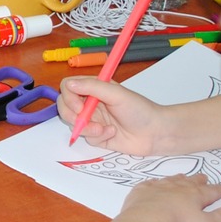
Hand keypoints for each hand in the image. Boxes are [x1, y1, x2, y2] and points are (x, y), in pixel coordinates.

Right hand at [58, 75, 177, 153]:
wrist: (155, 134)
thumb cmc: (140, 110)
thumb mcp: (117, 94)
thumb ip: (92, 87)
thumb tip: (69, 84)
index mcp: (94, 88)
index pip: (68, 87)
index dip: (68, 97)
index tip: (79, 107)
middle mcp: (90, 103)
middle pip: (65, 107)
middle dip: (72, 116)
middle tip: (85, 121)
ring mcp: (92, 120)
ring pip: (73, 124)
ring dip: (87, 128)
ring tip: (105, 129)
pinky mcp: (96, 136)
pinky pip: (85, 137)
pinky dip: (97, 137)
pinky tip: (112, 134)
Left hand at [117, 175, 220, 221]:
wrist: (146, 221)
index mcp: (196, 195)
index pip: (212, 191)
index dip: (219, 190)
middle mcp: (179, 187)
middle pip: (192, 181)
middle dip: (200, 180)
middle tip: (204, 177)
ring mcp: (159, 186)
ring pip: (172, 179)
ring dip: (179, 179)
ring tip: (183, 177)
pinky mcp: (142, 190)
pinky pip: (150, 183)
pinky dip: (155, 183)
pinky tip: (154, 184)